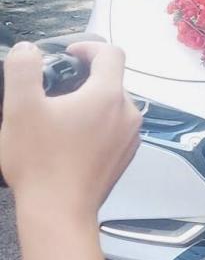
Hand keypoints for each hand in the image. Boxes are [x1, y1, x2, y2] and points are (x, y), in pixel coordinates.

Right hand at [0, 43, 141, 224]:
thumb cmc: (41, 163)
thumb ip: (23, 69)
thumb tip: (28, 51)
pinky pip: (112, 131)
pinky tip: (69, 142)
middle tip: (54, 91)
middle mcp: (127, 115)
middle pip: (111, 81)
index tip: (69, 54)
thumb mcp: (20, 107)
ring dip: (88, 105)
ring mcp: (129, 138)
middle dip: (83, 79)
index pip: (111, 53)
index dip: (88, 46)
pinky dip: (94, 128)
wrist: (58, 213)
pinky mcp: (123, 158)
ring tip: (58, 119)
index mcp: (108, 96)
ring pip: (112, 107)